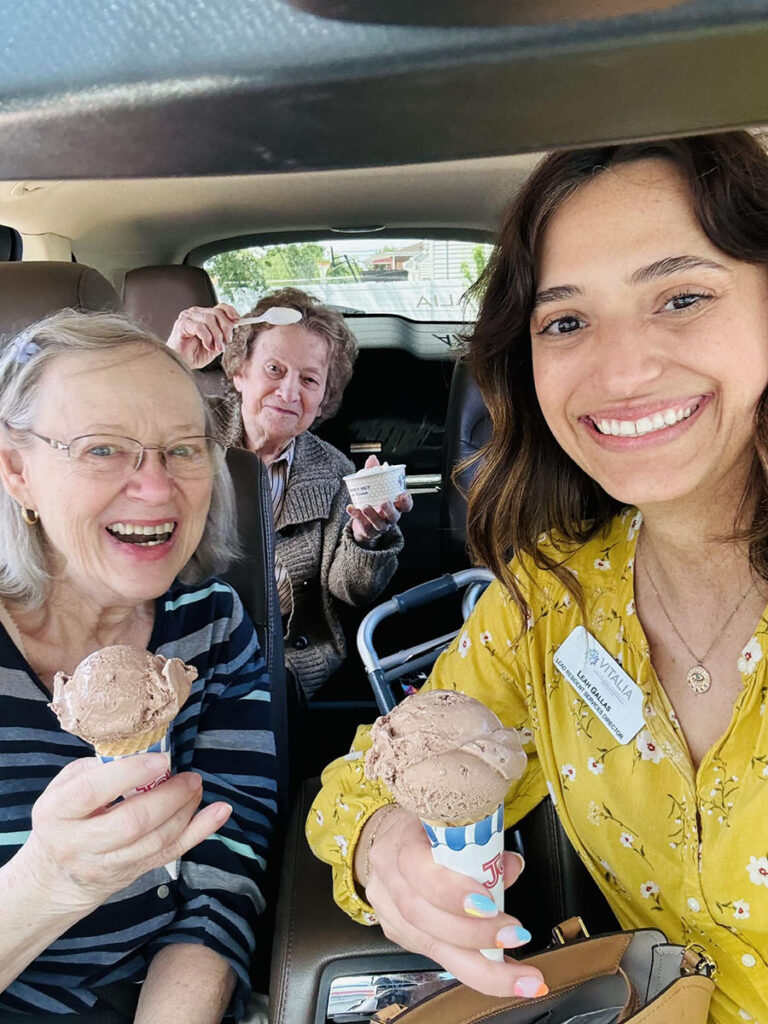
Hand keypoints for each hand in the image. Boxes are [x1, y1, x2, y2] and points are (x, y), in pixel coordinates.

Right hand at [17, 755, 230, 915]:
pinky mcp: (131, 873)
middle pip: (131, 822)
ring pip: (155, 840)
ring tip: (196, 787)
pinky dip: (199, 832)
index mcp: (58, 812)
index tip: (160, 760)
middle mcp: (79, 843)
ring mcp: (106, 863)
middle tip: (189, 776)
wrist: (54, 878)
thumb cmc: (63, 818)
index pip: (92, 791)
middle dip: (168, 796)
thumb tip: (139, 750)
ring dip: (184, 811)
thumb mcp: (63, 787)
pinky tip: (220, 813)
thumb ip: (95, 769)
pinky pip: (170, 853)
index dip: (130, 773)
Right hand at [167, 303, 238, 368]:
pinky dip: (207, 338)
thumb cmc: (195, 355)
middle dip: (226, 328)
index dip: (231, 312)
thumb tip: (236, 328)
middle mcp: (196, 313)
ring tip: (216, 347)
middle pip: (217, 313)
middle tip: (227, 341)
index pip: (220, 307)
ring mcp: (188, 317)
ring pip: (210, 319)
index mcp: (204, 315)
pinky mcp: (182, 324)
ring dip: (217, 336)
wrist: (182, 364)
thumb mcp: (216, 344)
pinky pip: (200, 327)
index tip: (238, 321)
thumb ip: (224, 335)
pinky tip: (207, 346)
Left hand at [348, 456, 413, 544]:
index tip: (404, 494)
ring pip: (379, 523)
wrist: (363, 523)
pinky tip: (350, 507)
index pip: (406, 506)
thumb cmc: (373, 502)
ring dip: (372, 514)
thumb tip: (372, 459)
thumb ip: (374, 473)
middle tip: (384, 502)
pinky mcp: (368, 531)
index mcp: (395, 507)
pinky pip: (362, 525)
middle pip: (394, 516)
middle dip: (390, 510)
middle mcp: (389, 518)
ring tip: (365, 506)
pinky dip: (356, 515)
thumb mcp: (375, 488)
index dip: (407, 501)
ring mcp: (379, 526)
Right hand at [359, 808, 546, 998]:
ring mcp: (388, 909)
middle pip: (422, 916)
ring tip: (516, 971)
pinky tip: (497, 973)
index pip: (418, 868)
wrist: (389, 838)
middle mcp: (388, 877)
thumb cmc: (425, 827)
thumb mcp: (452, 821)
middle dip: (475, 935)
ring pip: (427, 944)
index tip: (490, 904)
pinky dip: (469, 966)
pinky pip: (432, 955)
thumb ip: (481, 843)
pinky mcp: (397, 932)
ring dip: (478, 962)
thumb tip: (510, 867)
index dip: (453, 892)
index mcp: (400, 840)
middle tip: (515, 938)